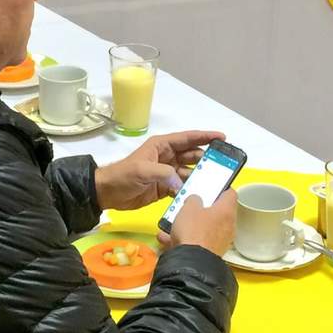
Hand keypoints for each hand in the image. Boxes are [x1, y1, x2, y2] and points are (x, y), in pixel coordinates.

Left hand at [93, 130, 224, 210]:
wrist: (107, 193)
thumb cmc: (123, 175)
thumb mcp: (142, 170)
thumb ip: (164, 173)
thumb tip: (182, 182)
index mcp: (162, 146)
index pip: (188, 138)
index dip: (205, 137)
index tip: (222, 138)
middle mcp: (167, 157)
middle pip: (192, 155)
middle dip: (207, 158)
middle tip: (224, 164)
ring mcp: (166, 173)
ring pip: (189, 172)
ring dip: (199, 176)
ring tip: (214, 182)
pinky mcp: (164, 187)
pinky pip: (182, 187)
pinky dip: (189, 190)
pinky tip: (199, 195)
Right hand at [158, 190, 236, 257]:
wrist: (191, 263)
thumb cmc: (194, 230)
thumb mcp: (189, 207)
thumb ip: (193, 199)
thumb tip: (196, 200)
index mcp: (227, 210)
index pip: (230, 193)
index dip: (221, 187)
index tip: (210, 186)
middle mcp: (228, 226)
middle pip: (217, 212)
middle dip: (202, 208)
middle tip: (190, 204)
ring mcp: (220, 241)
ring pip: (205, 228)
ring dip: (190, 225)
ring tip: (174, 223)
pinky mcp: (210, 254)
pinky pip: (197, 242)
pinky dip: (185, 240)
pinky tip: (167, 239)